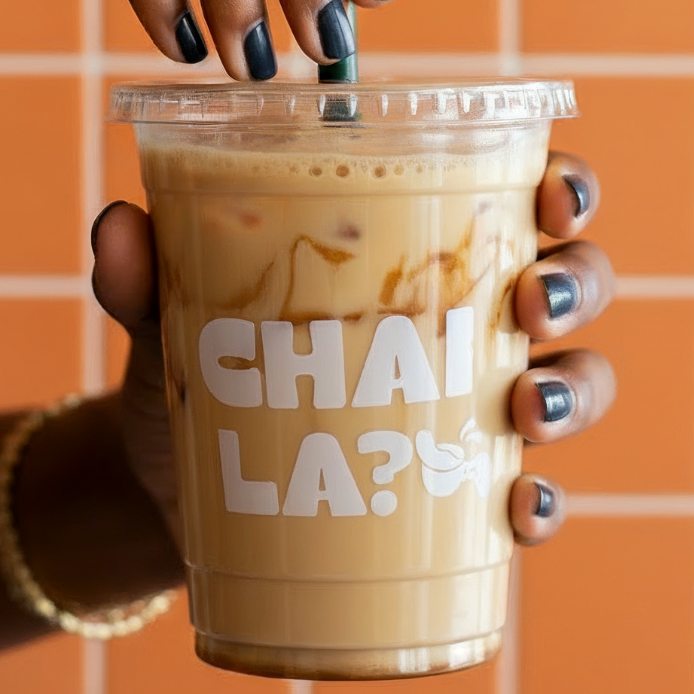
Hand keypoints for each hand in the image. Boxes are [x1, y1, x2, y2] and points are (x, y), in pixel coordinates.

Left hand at [90, 152, 614, 551]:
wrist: (172, 492)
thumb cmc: (198, 371)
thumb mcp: (168, 316)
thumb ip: (143, 273)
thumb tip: (116, 225)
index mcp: (419, 246)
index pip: (519, 192)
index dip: (564, 184)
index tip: (549, 191)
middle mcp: (469, 319)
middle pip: (573, 280)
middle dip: (577, 281)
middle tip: (531, 297)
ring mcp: (472, 409)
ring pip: (573, 382)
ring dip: (571, 389)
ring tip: (522, 406)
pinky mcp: (457, 494)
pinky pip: (530, 495)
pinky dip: (539, 502)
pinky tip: (518, 509)